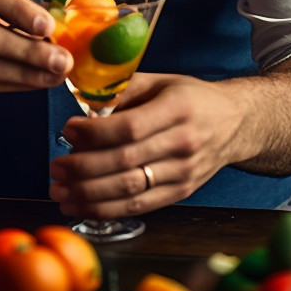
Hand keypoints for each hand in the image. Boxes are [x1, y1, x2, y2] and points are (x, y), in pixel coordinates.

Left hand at [47, 72, 247, 217]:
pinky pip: (141, 207)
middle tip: (55, 167)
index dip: (95, 133)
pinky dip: (108, 210)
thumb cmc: (191, 97)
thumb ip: (122, 90)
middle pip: (126, 162)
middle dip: (83, 168)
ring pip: (131, 190)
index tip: (68, 130)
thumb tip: (82, 102)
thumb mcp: (159, 81)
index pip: (130, 128)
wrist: (235, 122)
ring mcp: (184, 173)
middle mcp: (183, 144)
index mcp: (177, 109)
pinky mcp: (181, 193)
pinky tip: (82, 206)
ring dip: (89, 195)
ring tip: (60, 191)